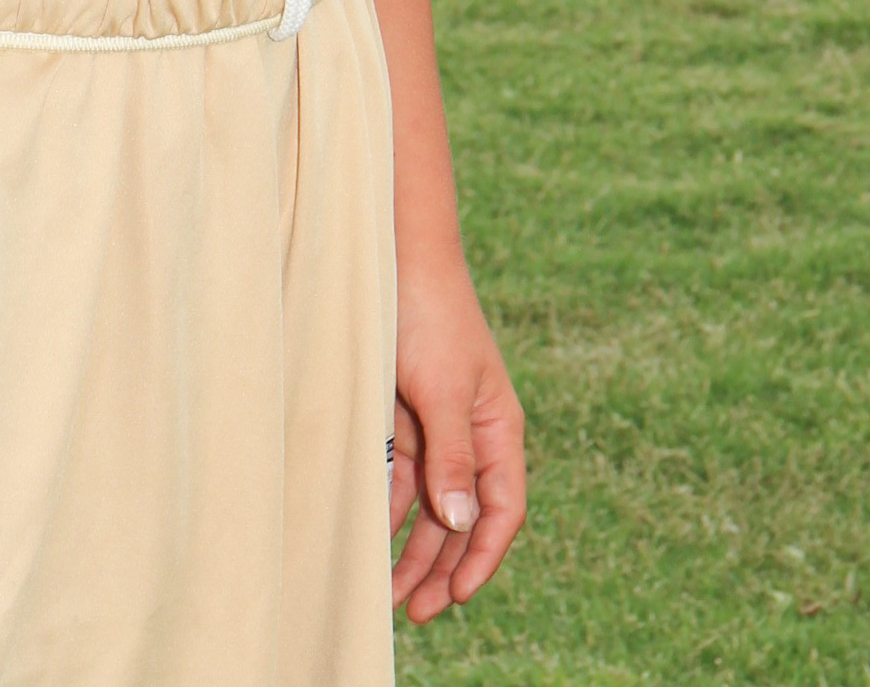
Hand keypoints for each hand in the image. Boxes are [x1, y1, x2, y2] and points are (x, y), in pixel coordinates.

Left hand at [390, 261, 526, 621]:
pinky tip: (367, 537)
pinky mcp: (402, 415)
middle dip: (442, 567)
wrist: (392, 256)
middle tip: (414, 612)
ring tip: (385, 593)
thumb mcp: (443, 390)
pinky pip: (398, 476)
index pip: (502, 510)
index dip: (483, 557)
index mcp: (497, 429)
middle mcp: (471, 434)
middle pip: (464, 519)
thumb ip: (453, 457)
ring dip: (410, 548)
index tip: (457, 598)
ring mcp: (435, 426)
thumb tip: (462, 525)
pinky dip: (386, 508)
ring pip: (429, 505)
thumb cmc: (430, 316)